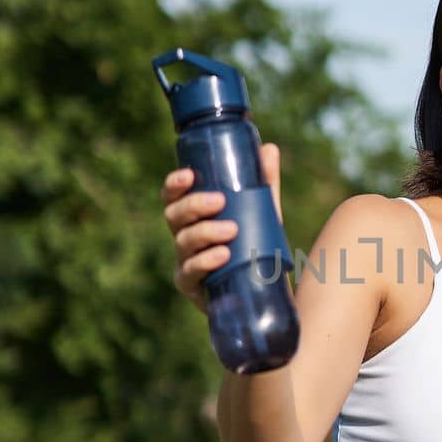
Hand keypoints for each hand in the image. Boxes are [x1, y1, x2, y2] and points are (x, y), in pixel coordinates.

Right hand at [160, 142, 283, 315]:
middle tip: (220, 201)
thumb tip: (268, 148)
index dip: (174, 184)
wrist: (265, 293)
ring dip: (205, 233)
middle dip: (193, 206)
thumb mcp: (262, 214)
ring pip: (183, 243)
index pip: (173, 197)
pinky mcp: (193, 288)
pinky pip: (191, 274)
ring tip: (231, 230)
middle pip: (173, 216)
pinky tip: (223, 255)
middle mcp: (183, 238)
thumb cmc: (256, 247)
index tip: (188, 175)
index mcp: (193, 217)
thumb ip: (264, 184)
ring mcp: (185, 263)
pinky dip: (205, 262)